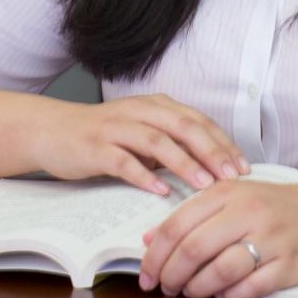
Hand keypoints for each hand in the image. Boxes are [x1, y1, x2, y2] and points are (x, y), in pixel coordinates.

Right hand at [41, 93, 248, 193]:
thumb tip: (213, 168)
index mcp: (156, 106)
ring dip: (184, 163)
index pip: (199, 122)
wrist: (52, 131)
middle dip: (212, 152)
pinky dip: (144, 176)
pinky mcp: (96, 147)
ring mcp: (117, 128)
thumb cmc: (103, 136)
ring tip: (204, 184)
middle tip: (233, 176)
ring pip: (157, 142)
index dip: (224, 143)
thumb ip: (173, 144)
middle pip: (184, 127)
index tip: (245, 167)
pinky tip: (160, 191)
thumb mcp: (142, 134)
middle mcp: (140, 111)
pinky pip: (123, 161)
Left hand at [138, 178, 297, 297]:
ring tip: (191, 293)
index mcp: (228, 191)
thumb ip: (192, 215)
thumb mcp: (233, 197)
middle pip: (194, 249)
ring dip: (198, 289)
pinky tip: (224, 295)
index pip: (177, 224)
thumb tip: (150, 239)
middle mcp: (248, 212)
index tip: (147, 274)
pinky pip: (249, 289)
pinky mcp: (289, 265)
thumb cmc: (276, 206)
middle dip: (171, 275)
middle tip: (165, 289)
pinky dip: (229, 297)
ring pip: (219, 272)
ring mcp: (271, 239)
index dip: (155, 255)